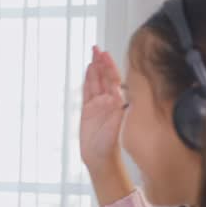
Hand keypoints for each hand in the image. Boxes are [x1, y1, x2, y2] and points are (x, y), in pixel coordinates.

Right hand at [80, 46, 124, 172]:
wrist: (99, 158)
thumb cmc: (110, 145)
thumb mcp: (116, 128)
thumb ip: (116, 113)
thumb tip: (115, 98)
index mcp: (117, 102)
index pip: (114, 79)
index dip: (109, 66)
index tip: (105, 54)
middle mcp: (108, 101)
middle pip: (104, 77)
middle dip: (101, 62)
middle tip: (96, 49)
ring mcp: (97, 105)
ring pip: (96, 82)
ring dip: (94, 68)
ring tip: (92, 55)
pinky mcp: (87, 110)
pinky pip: (88, 91)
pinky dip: (88, 81)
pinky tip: (88, 71)